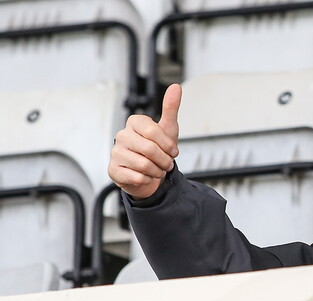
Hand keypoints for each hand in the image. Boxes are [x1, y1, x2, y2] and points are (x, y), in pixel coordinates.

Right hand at [108, 84, 181, 199]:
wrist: (150, 172)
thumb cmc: (159, 148)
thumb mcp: (168, 128)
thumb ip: (170, 108)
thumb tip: (176, 86)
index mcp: (134, 122)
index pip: (153, 131)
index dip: (168, 145)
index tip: (173, 151)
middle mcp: (122, 135)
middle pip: (150, 150)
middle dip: (165, 160)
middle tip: (167, 163)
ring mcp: (115, 153)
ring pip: (144, 165)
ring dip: (157, 171)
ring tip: (157, 169)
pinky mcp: (113, 170)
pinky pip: (137, 177)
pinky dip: (148, 180)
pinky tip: (146, 176)